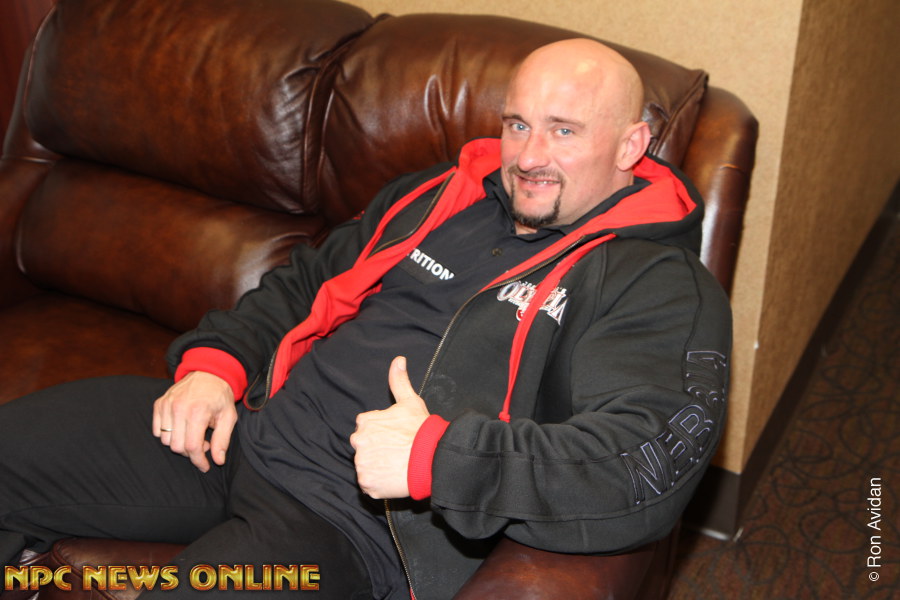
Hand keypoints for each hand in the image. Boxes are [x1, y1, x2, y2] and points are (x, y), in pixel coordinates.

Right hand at [152, 371, 237, 471]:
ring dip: (180, 444)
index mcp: (197, 412)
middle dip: (191, 452)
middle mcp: (179, 408)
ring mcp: (166, 405)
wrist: (209, 373)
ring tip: (194, 434)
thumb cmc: (220, 396)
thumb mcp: (228, 417)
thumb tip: (218, 461)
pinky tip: (182, 428)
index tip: (204, 467)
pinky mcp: (159, 403)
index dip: (198, 461)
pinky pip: (157, 430)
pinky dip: (168, 434)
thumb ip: (222, 440)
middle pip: (177, 446)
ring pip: (166, 440)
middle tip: (204, 444)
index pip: (192, 446)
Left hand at [350, 356, 429, 498]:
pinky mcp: (367, 484)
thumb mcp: (411, 402)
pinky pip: (369, 484)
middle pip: (365, 448)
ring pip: (367, 466)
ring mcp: (362, 464)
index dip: (383, 434)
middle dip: (378, 450)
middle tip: (397, 452)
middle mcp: (358, 442)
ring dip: (379, 466)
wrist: (431, 459)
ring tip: (397, 464)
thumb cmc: (420, 430)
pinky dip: (379, 483)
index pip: (367, 428)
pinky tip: (394, 476)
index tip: (396, 437)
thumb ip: (399, 381)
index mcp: (365, 422)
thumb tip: (398, 360)